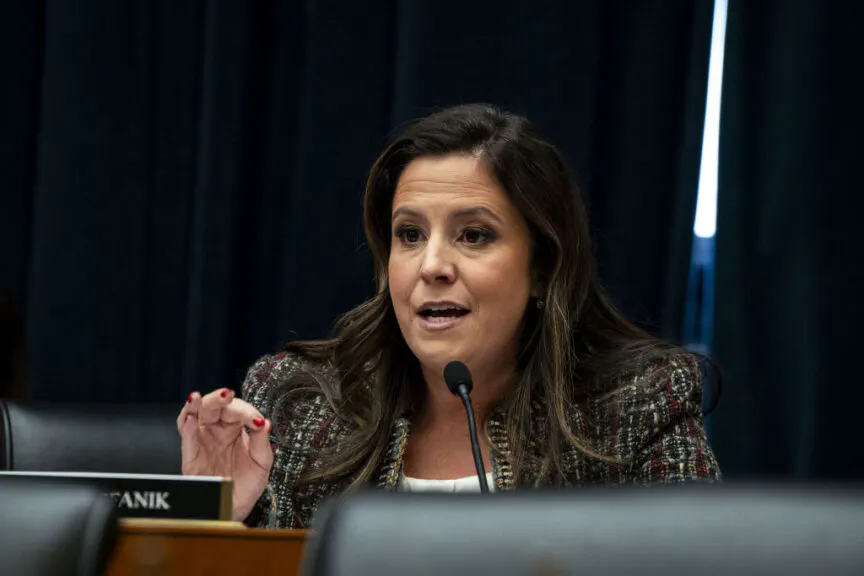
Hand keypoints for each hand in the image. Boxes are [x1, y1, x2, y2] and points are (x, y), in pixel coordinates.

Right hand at [177, 389, 273, 521]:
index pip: (239, 410)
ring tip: (197, 398)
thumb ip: (262, 443)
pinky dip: (186, 426)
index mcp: (237, 429)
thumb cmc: (246, 485)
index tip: (257, 422)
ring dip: (196, 404)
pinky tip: (190, 419)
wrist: (232, 510)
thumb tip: (266, 422)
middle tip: (227, 395)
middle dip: (220, 398)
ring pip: (195, 414)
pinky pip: (186, 436)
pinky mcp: (190, 455)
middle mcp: (218, 430)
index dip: (247, 411)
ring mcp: (203, 440)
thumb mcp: (262, 463)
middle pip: (215, 405)